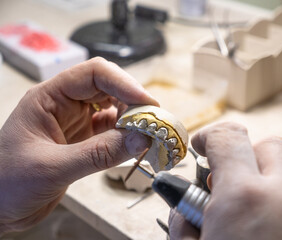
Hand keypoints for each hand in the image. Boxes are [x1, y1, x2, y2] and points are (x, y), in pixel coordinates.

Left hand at [0, 57, 158, 234]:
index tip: (147, 104)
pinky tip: (134, 143)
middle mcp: (65, 105)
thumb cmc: (6, 182)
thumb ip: (98, 153)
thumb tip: (140, 138)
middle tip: (153, 122)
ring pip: (113, 109)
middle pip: (109, 88)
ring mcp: (76, 122)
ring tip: (147, 134)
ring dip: (133, 119)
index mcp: (49, 98)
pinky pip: (111, 131)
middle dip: (133, 102)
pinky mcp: (84, 141)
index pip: (94, 73)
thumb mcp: (52, 167)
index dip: (124, 83)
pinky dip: (127, 136)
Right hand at [169, 122, 281, 239]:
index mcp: (245, 200)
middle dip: (243, 156)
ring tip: (241, 216)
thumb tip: (183, 203)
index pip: (227, 137)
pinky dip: (274, 206)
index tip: (201, 146)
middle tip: (225, 183)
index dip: (208, 137)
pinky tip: (259, 231)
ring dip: (259, 184)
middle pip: (270, 146)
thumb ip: (183, 218)